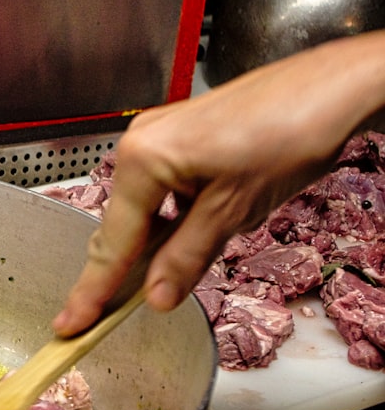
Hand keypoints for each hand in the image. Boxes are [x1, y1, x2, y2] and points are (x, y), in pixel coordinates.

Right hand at [53, 29, 384, 336]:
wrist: (339, 85)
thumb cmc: (293, 130)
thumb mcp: (235, 210)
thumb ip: (188, 257)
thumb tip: (155, 298)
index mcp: (142, 159)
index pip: (113, 242)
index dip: (94, 290)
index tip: (71, 324)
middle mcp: (141, 143)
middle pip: (120, 226)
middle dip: (114, 273)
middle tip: (95, 318)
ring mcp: (160, 137)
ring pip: (142, 211)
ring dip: (149, 248)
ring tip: (148, 287)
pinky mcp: (182, 137)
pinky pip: (161, 192)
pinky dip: (168, 223)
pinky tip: (184, 241)